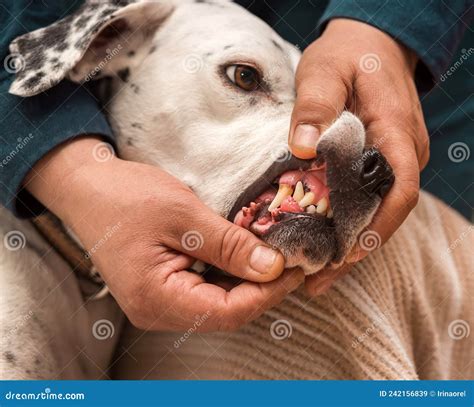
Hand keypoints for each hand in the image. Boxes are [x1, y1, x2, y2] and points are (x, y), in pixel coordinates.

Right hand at [25, 137, 303, 330]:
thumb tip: (273, 268)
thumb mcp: (184, 214)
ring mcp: (158, 302)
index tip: (295, 267)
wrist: (87, 187)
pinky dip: (229, 275)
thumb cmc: (128, 196)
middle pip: (224, 313)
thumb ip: (229, 246)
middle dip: (262, 288)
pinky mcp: (162, 288)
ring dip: (248, 281)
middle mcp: (156, 311)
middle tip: (290, 259)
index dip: (267, 293)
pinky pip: (204, 291)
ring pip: (217, 304)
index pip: (227, 312)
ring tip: (273, 254)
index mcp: (156, 298)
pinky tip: (245, 254)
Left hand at [288, 19, 428, 294]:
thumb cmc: (349, 54)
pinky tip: (323, 238)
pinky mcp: (380, 158)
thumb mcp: (324, 71)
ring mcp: (394, 157)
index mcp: (397, 134)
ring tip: (315, 272)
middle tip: (316, 279)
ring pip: (377, 209)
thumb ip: (315, 106)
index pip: (399, 193)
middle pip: (387, 213)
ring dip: (350, 241)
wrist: (370, 42)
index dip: (375, 230)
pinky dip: (347, 221)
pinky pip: (369, 196)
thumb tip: (302, 149)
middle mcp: (404, 152)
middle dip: (355, 249)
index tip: (344, 257)